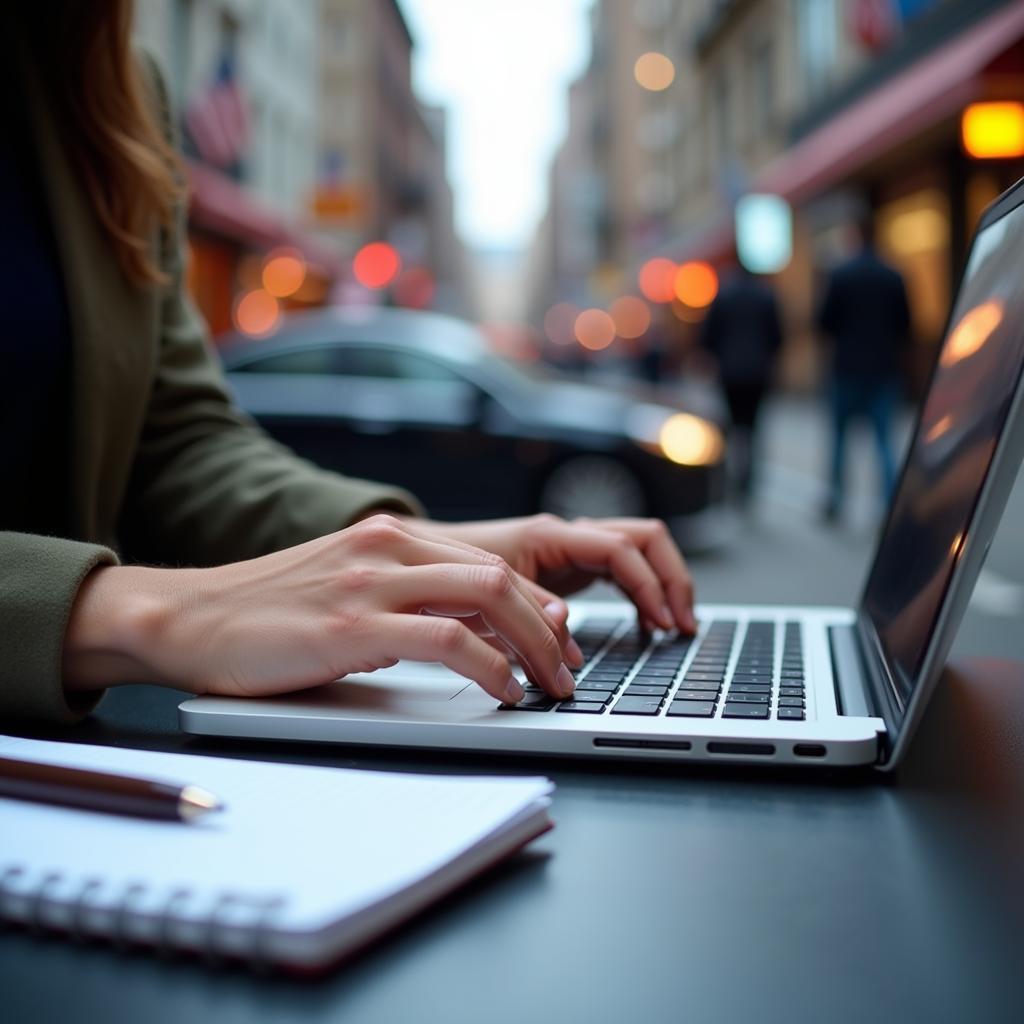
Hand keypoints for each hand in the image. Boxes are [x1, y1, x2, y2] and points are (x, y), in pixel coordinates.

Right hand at [63, 515, 579, 703]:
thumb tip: (461, 633)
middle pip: (500, 575)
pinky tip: (504, 689)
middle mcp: (387, 547)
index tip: (557, 640)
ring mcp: (370, 582)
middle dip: (548, 626)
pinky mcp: (352, 626)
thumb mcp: (345, 586)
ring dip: (533, 645)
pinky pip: (448, 639)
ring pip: (486, 596)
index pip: (488, 561)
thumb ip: (402, 596)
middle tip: (569, 668)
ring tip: (550, 684)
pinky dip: (490, 664)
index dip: (534, 603)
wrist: (189, 617)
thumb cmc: (266, 612)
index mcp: (388, 535)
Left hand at [409, 514, 696, 634]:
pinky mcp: (568, 568)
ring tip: (674, 627)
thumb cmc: (445, 567)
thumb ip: (525, 610)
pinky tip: (645, 625)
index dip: (648, 586)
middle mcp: (567, 536)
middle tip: (681, 625)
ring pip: (638, 550)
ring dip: (663, 584)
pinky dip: (641, 594)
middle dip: (672, 578)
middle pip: (645, 539)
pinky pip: (622, 571)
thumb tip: (566, 634)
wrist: (420, 560)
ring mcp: (571, 550)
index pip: (620, 549)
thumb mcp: (482, 593)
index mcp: (551, 535)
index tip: (661, 624)